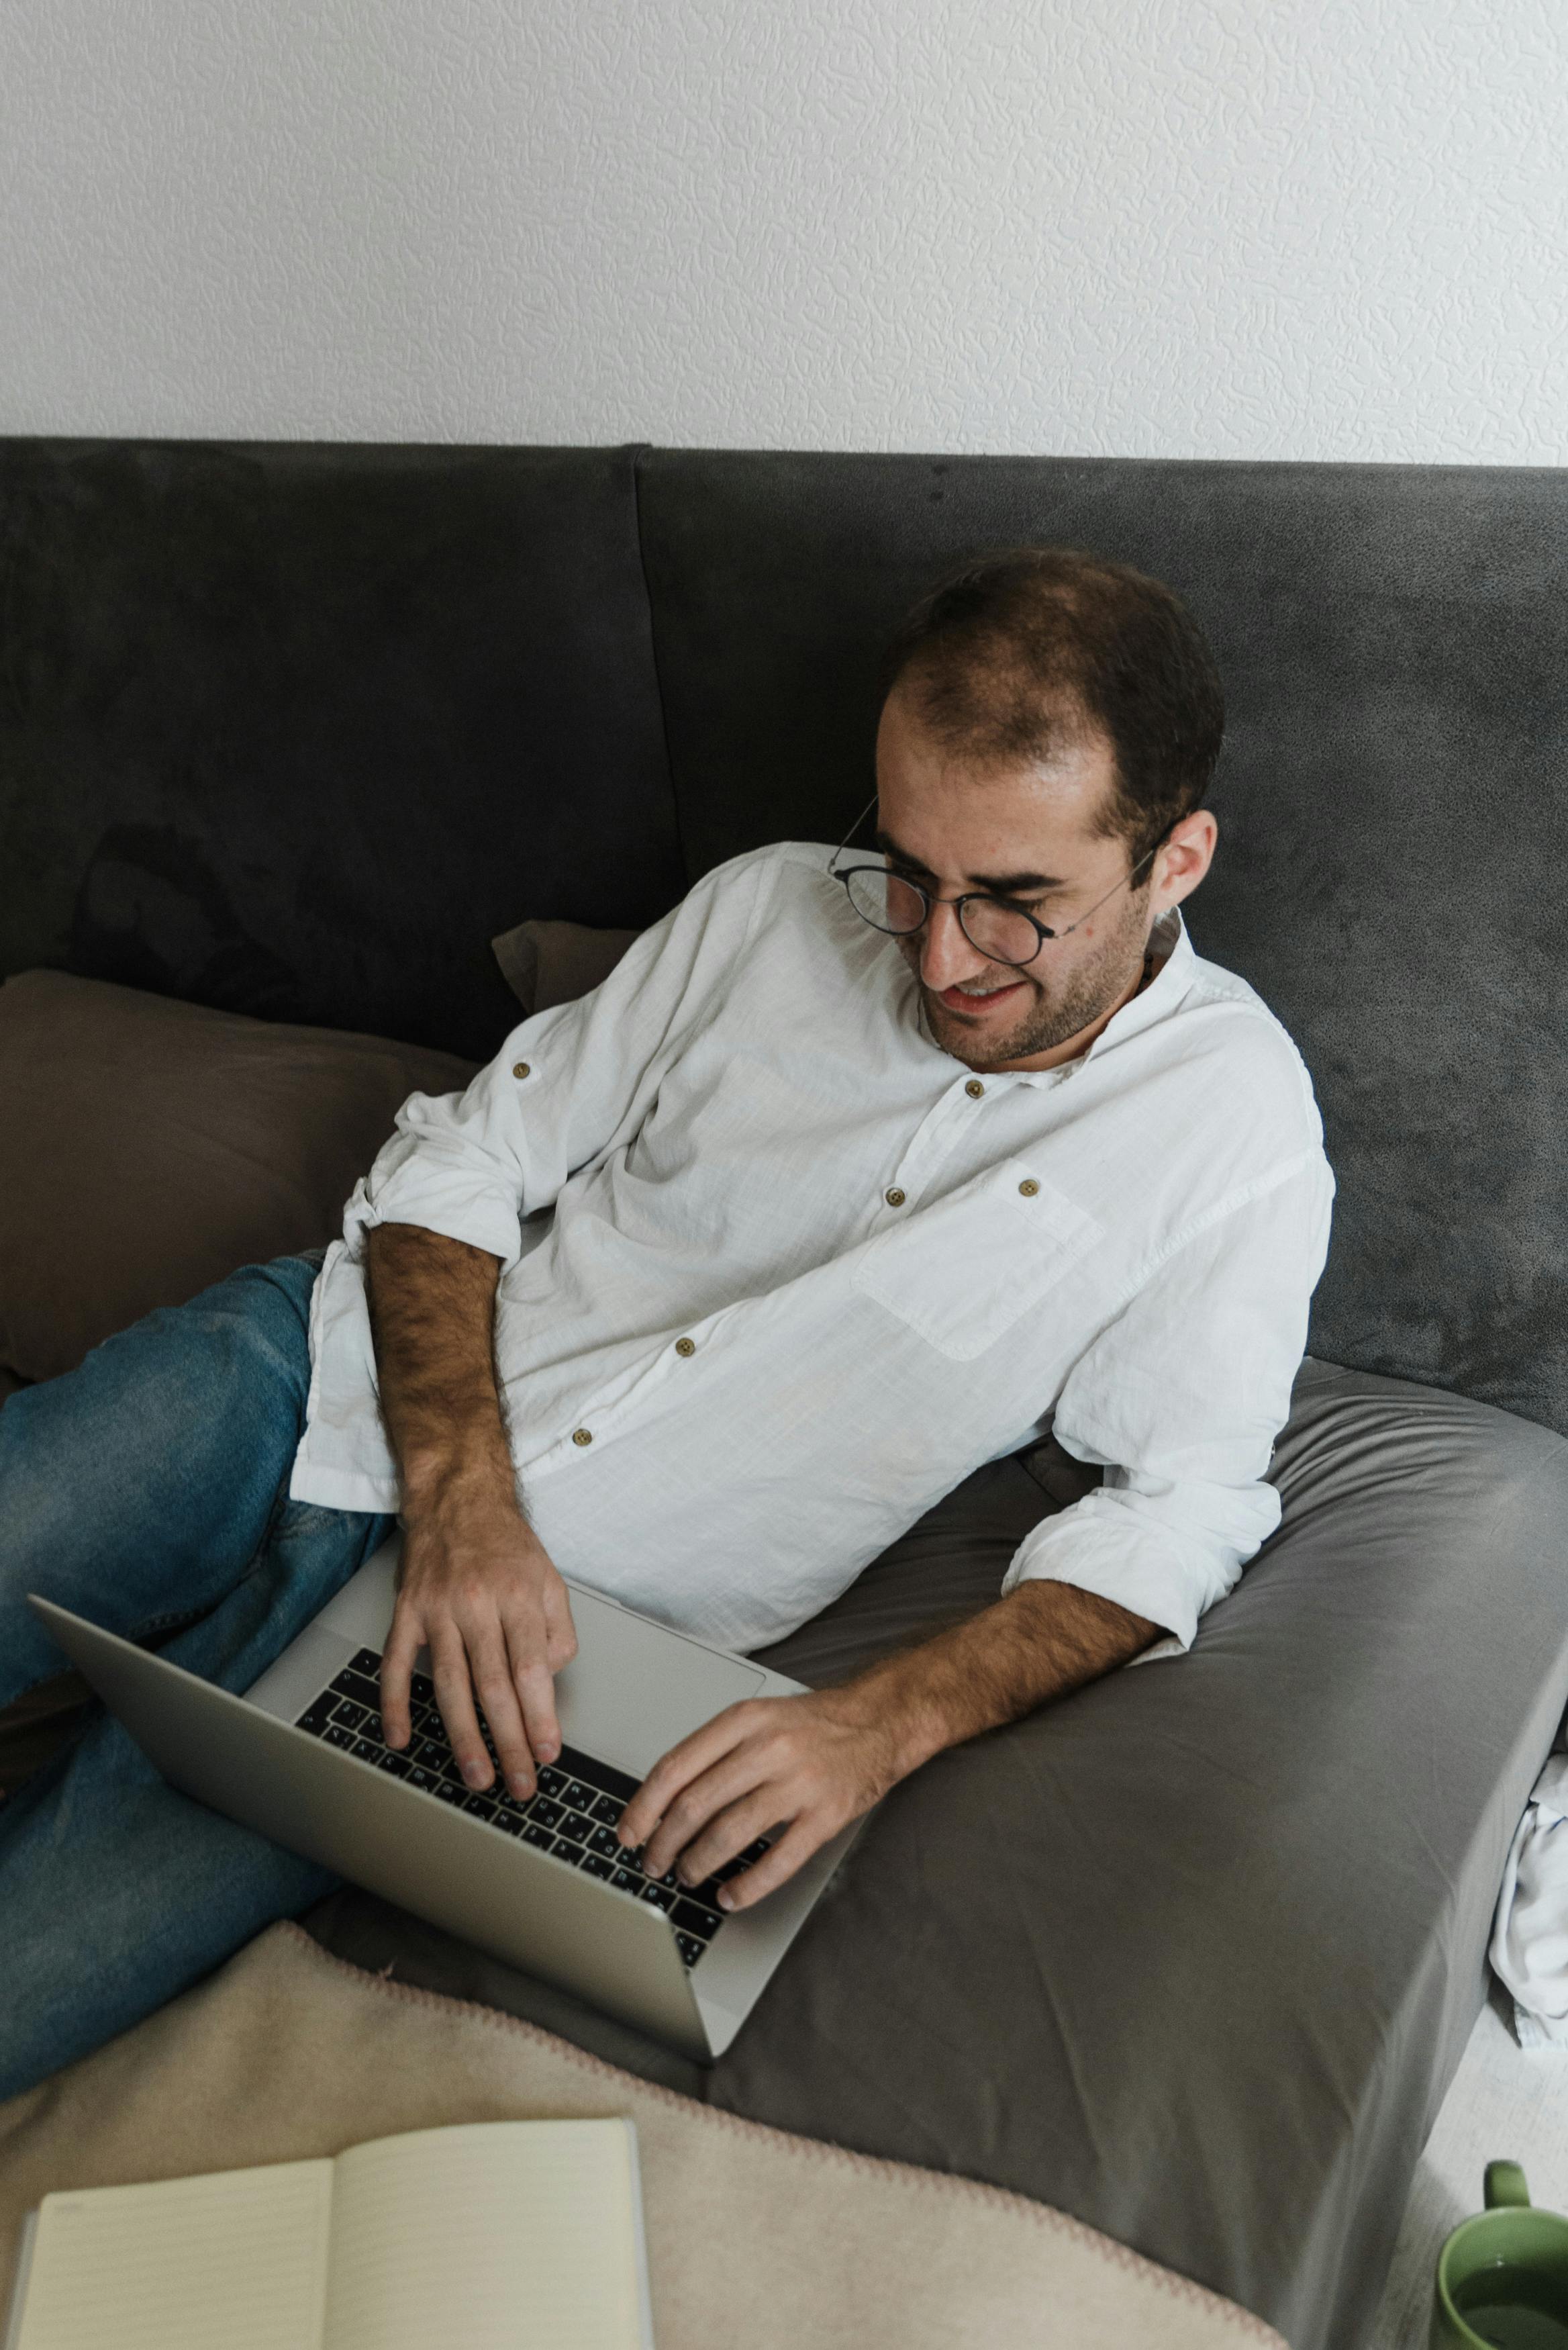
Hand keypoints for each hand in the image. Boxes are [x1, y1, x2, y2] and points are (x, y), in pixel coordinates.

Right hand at [380, 1488, 576, 1801]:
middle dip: (509, 1742)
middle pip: (493, 1687)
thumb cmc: (504, 1543)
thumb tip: (551, 1681)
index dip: (540, 1717)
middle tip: (519, 1784)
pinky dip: (395, 1705)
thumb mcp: (549, 1579)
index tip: (548, 1753)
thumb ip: (557, 1630)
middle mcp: (476, 1604)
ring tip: (477, 1775)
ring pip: (450, 1686)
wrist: (456, 1498)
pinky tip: (400, 1738)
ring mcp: (436, 1610)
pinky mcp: (405, 1612)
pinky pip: (396, 1665)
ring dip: (463, 1737)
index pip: (532, 1670)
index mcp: (517, 1597)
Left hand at [616, 1687, 902, 1912]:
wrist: (879, 1721)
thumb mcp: (757, 1718)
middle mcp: (768, 1748)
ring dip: (698, 1864)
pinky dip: (747, 1886)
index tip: (628, 1833)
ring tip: (687, 1876)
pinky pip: (778, 1861)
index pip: (675, 1767)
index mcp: (743, 1720)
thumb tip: (661, 1801)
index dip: (643, 1807)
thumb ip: (713, 1752)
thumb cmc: (811, 1724)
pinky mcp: (826, 1816)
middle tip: (653, 1863)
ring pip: (729, 1834)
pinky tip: (730, 1894)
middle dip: (664, 1843)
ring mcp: (799, 1783)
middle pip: (695, 1805)